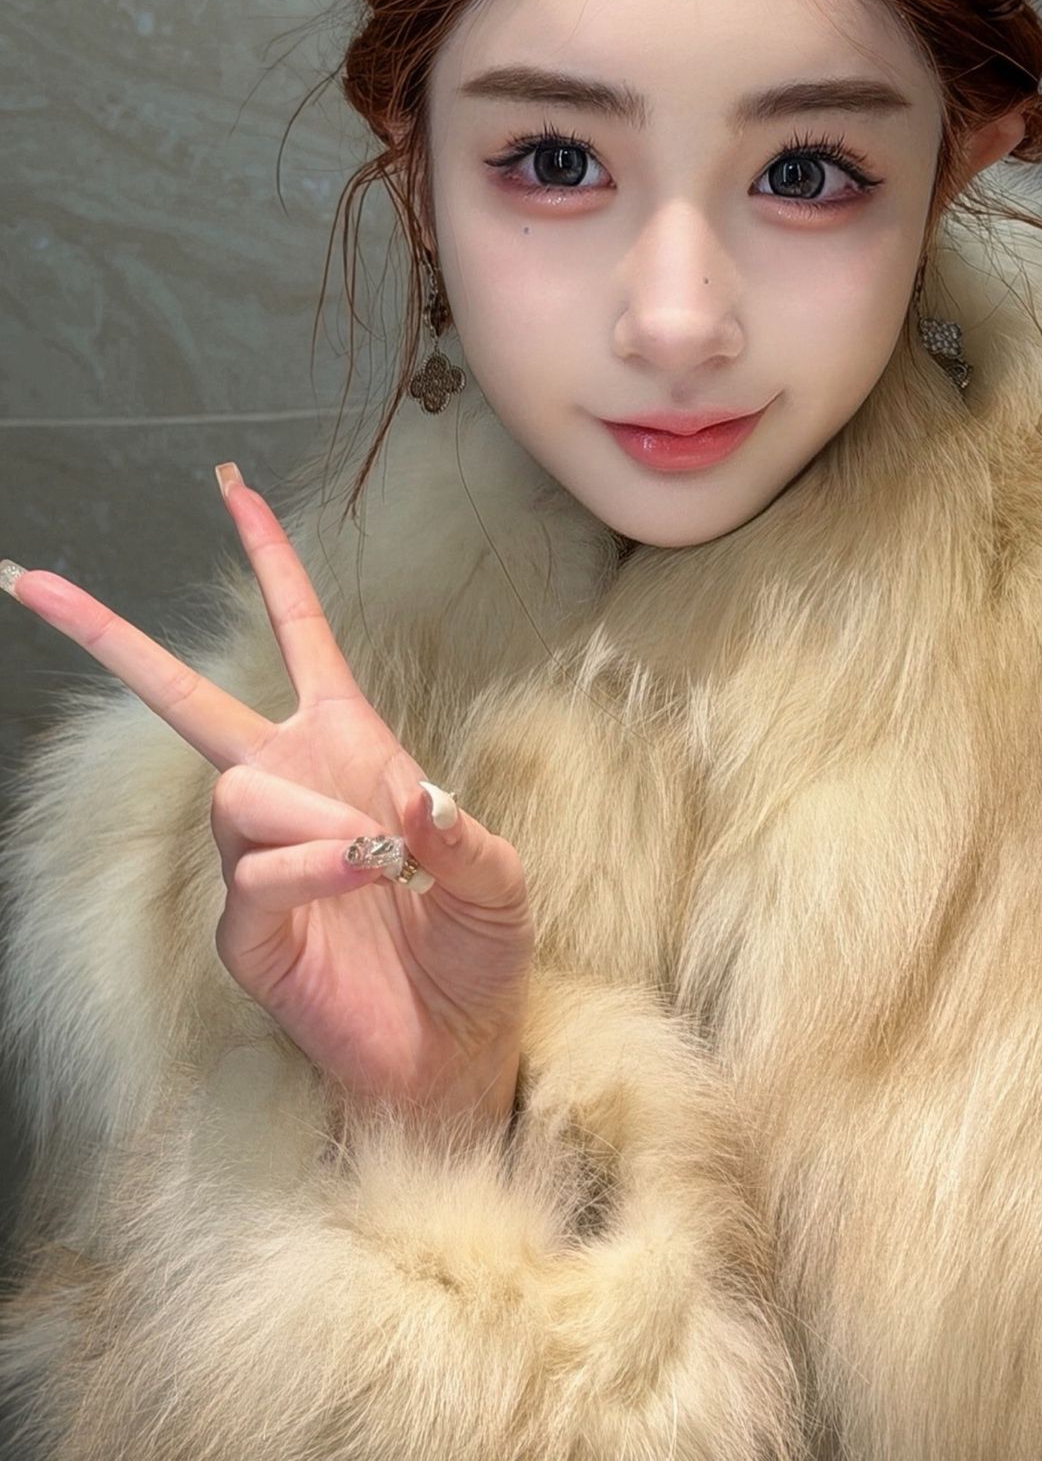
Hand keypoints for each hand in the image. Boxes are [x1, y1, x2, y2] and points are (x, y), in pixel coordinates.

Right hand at [2, 468, 533, 1123]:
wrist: (459, 1047)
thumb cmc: (477, 949)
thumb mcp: (499, 876)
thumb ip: (463, 832)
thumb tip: (407, 796)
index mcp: (347, 745)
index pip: (297, 635)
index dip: (271, 563)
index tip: (233, 490)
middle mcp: (290, 786)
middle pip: (184, 698)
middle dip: (110, 637)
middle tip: (35, 579)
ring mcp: (261, 857)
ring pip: (234, 790)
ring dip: (307, 815)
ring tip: (376, 858)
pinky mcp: (247, 931)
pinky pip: (253, 872)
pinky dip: (311, 868)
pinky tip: (359, 877)